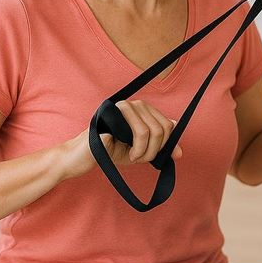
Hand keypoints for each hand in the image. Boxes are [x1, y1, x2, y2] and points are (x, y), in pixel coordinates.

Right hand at [60, 100, 182, 179]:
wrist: (82, 157)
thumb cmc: (110, 152)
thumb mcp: (139, 152)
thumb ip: (158, 149)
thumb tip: (180, 152)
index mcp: (140, 110)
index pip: (167, 124)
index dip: (165, 144)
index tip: (153, 156)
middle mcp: (132, 104)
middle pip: (160, 128)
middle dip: (154, 149)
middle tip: (140, 158)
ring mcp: (119, 107)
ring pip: (148, 130)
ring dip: (145, 151)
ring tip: (133, 156)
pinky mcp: (110, 116)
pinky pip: (134, 134)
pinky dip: (136, 150)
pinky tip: (127, 155)